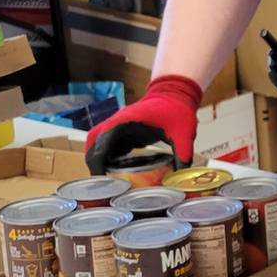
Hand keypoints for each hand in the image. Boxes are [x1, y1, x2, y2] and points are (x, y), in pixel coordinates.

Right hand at [85, 74, 202, 172]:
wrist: (176, 94)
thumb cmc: (178, 109)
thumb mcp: (183, 133)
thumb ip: (183, 154)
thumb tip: (181, 177)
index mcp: (125, 121)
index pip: (102, 141)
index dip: (97, 160)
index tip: (99, 177)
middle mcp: (117, 122)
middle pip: (93, 141)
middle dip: (93, 161)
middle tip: (100, 183)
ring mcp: (120, 125)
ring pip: (98, 142)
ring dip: (99, 159)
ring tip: (107, 180)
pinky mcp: (125, 130)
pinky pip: (110, 143)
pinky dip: (108, 156)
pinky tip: (116, 172)